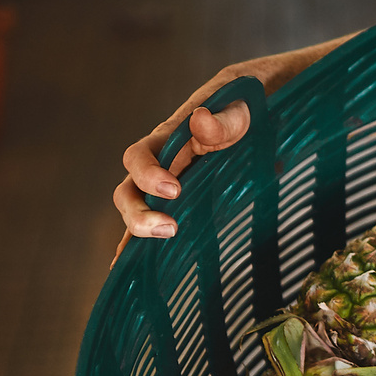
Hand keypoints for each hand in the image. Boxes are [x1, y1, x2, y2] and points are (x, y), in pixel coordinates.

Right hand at [112, 64, 268, 244]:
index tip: (174, 191)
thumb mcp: (239, 111)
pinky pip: (149, 221)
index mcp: (167, 138)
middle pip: (127, 191)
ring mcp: (162, 185)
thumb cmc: (242, 110)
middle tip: (170, 229)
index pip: (138, 156)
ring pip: (134, 209)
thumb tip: (200, 120)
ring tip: (167, 239)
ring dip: (140, 230)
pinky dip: (136, 243)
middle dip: (139, 213)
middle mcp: (157, 163)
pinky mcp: (174, 202)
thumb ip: (221, 120)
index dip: (148, 175)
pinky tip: (132, 265)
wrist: (248, 111)